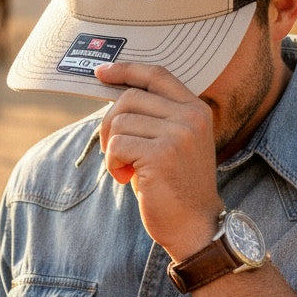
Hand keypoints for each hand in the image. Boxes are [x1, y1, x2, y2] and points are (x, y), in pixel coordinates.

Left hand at [95, 62, 222, 259]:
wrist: (195, 226)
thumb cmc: (176, 185)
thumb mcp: (172, 142)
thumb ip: (152, 116)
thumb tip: (113, 93)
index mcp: (196, 109)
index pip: (156, 74)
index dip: (126, 70)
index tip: (101, 73)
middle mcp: (190, 116)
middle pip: (130, 98)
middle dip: (110, 122)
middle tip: (112, 149)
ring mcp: (179, 134)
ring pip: (120, 121)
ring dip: (112, 148)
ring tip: (126, 168)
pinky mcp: (161, 154)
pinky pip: (118, 144)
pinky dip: (113, 162)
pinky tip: (125, 177)